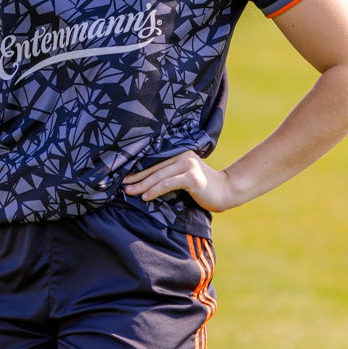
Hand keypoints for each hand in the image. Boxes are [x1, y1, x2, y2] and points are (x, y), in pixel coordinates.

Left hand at [123, 150, 237, 212]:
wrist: (225, 192)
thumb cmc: (202, 187)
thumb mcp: (184, 175)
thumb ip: (169, 173)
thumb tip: (144, 180)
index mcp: (179, 152)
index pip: (154, 159)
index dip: (138, 167)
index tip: (122, 174)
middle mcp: (183, 155)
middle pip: (154, 166)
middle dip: (136, 176)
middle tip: (121, 183)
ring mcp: (188, 165)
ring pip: (159, 175)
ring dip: (142, 184)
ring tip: (129, 191)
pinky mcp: (192, 177)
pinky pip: (168, 183)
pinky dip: (155, 190)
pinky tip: (145, 196)